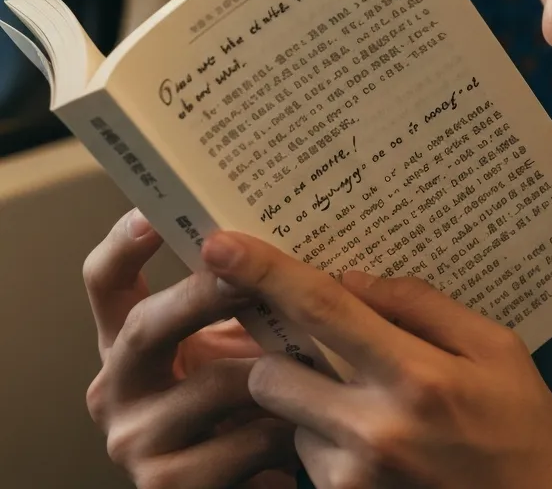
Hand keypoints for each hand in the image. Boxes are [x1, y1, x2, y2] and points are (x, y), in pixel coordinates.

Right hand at [83, 209, 300, 487]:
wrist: (249, 476)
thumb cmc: (251, 391)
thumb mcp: (237, 336)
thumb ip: (241, 292)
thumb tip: (282, 227)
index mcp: (128, 341)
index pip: (106, 283)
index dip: (123, 245)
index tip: (152, 213)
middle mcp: (116, 389)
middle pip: (146, 325)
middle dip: (204, 293)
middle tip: (252, 271)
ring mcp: (136, 441)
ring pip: (212, 385)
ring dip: (276, 370)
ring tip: (322, 356)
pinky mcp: (168, 488)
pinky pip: (242, 443)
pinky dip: (285, 428)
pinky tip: (309, 424)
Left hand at [202, 231, 551, 488]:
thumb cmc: (526, 431)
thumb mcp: (498, 349)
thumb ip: (423, 307)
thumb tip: (355, 280)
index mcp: (415, 376)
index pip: (322, 310)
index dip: (265, 272)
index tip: (219, 241)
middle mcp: (371, 431)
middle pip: (271, 373)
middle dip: (281, 351)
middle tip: (318, 343)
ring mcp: (351, 480)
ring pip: (288, 418)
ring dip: (310, 400)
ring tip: (373, 405)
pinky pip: (307, 457)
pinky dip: (327, 440)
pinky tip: (380, 442)